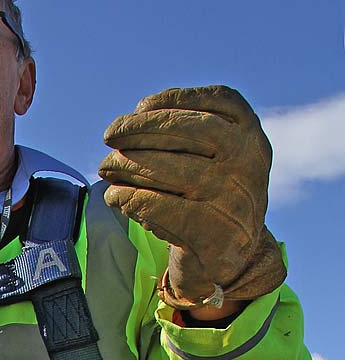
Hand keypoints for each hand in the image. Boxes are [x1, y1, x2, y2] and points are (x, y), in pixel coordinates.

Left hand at [99, 85, 285, 303]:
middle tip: (110, 134)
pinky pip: (157, 207)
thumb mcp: (219, 159)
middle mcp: (247, 164)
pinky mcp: (208, 233)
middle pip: (186, 130)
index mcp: (252, 137)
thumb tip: (138, 115)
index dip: (174, 100)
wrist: (233, 259)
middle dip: (141, 128)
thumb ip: (192, 131)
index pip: (217, 102)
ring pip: (166, 169)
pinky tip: (114, 196)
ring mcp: (230, 199)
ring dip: (126, 164)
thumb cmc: (213, 199)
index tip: (140, 107)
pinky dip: (128, 198)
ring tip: (106, 166)